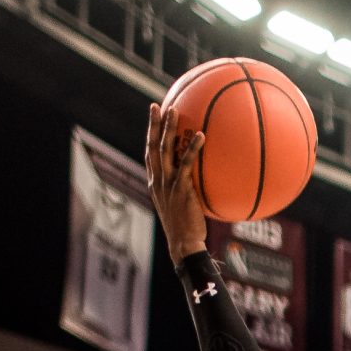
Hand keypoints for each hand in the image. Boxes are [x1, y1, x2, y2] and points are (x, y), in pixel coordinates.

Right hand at [143, 100, 207, 263]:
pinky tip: (201, 136)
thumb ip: (186, 193)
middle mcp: (157, 181)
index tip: (151, 121)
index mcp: (155, 184)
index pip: (149, 156)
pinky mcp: (180, 189)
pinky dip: (192, 148)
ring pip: (163, 150)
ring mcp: (167, 184)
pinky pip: (186, 163)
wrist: (184, 245)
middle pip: (151, 147)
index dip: (149, 137)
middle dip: (152, 125)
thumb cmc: (187, 230)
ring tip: (174, 111)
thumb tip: (201, 184)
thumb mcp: (182, 208)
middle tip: (156, 106)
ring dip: (167, 128)